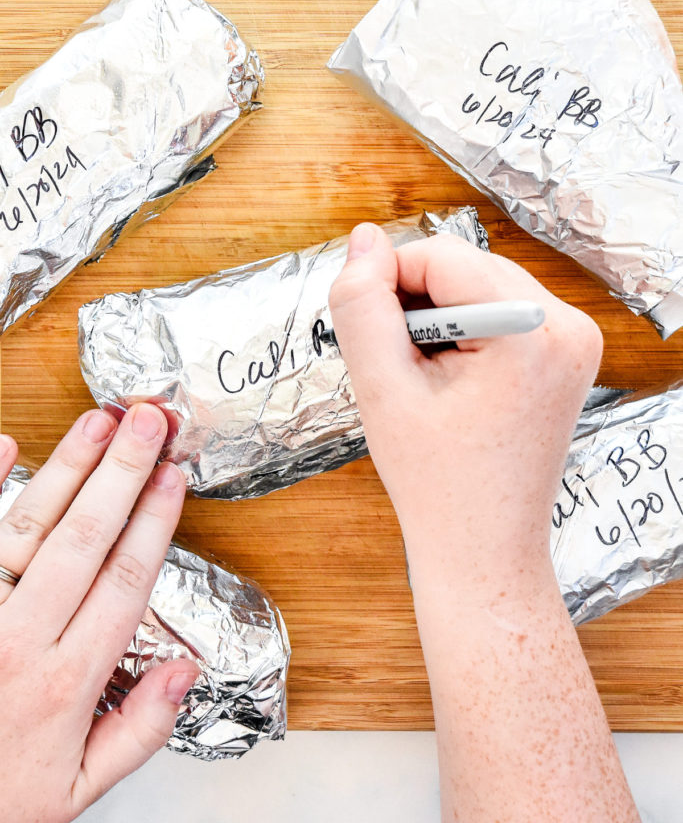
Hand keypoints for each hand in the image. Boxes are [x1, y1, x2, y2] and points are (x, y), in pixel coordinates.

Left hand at [0, 404, 198, 822]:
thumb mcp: (75, 790)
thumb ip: (138, 731)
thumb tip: (185, 671)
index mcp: (63, 684)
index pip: (123, 582)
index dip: (154, 523)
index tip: (175, 477)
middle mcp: (18, 642)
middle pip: (83, 540)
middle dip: (122, 473)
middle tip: (150, 421)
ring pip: (27, 528)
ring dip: (68, 468)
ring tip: (99, 421)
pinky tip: (5, 445)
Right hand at [329, 223, 602, 591]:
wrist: (485, 548)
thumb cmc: (438, 484)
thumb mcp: (383, 390)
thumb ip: (363, 306)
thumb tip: (364, 239)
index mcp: (533, 331)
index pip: (442, 256)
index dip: (389, 283)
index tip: (371, 336)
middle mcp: (568, 326)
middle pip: (465, 266)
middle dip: (419, 304)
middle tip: (403, 369)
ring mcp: (576, 339)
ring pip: (480, 283)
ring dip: (440, 316)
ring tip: (430, 380)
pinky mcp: (568, 352)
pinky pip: (502, 308)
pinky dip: (466, 330)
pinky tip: (454, 380)